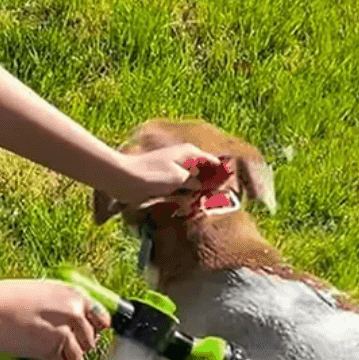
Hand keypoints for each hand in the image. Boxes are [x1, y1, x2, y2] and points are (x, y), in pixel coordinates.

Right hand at [0, 277, 110, 359]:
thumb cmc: (10, 298)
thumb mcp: (46, 291)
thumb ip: (66, 305)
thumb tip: (79, 320)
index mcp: (75, 296)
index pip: (103, 320)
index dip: (94, 330)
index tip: (86, 335)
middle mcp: (74, 314)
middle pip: (90, 342)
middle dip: (78, 346)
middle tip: (61, 345)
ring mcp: (64, 333)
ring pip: (78, 357)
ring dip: (66, 358)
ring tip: (50, 353)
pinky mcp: (51, 351)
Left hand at [107, 143, 221, 205]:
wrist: (124, 179)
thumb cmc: (152, 175)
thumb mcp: (178, 178)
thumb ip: (194, 182)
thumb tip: (203, 186)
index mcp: (190, 153)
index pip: (214, 161)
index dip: (223, 172)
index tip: (234, 183)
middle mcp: (184, 160)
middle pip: (204, 173)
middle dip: (212, 185)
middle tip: (221, 200)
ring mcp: (174, 171)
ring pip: (193, 183)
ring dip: (198, 194)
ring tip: (205, 204)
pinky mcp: (165, 182)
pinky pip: (182, 190)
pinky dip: (185, 197)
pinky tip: (188, 206)